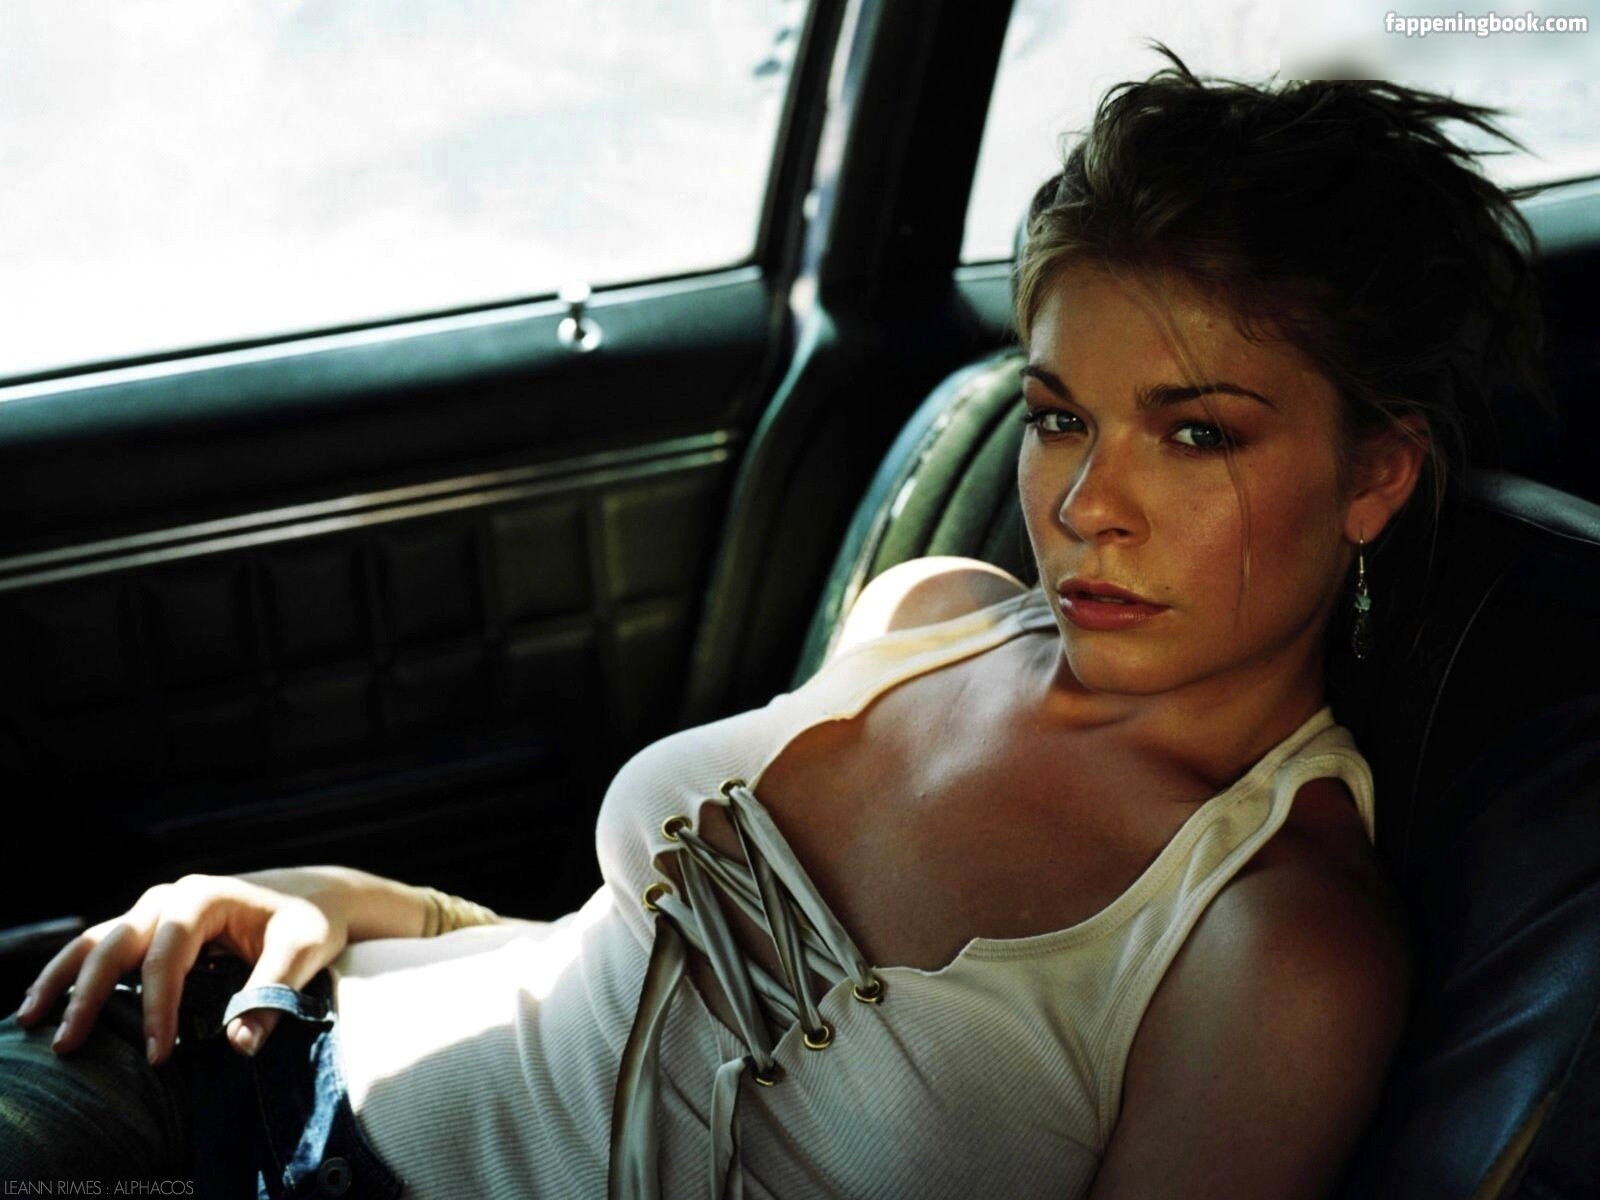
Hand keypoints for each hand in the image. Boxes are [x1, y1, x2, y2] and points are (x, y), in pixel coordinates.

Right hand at [14, 870, 351, 1064]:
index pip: (166, 957)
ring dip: (61, 979)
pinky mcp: (149, 926)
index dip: (158, 1008)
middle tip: (68, 1047)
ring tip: (30, 1021)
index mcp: (204, 897)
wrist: (314, 896)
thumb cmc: (310, 921)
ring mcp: (154, 909)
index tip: (159, 1056)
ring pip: (94, 941)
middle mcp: (169, 898)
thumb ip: (273, 994)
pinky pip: (102, 947)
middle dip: (87, 996)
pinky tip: (46, 1005)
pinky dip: (73, 972)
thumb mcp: (303, 951)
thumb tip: (240, 1046)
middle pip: (114, 945)